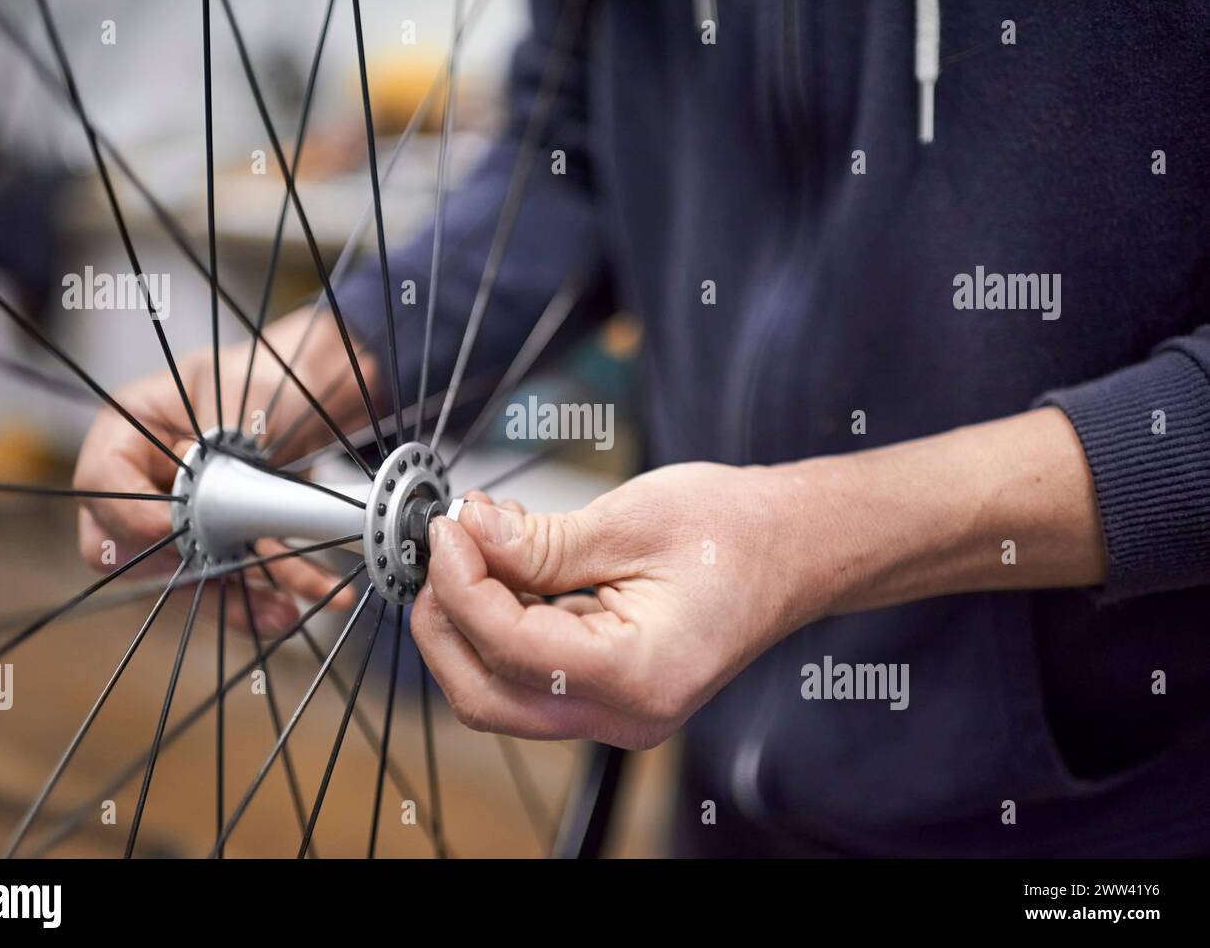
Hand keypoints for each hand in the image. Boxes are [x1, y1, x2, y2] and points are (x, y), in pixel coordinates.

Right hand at [72, 309, 377, 632]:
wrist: (316, 395)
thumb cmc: (269, 376)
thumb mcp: (244, 393)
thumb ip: (224, 445)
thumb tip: (220, 499)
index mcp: (130, 431)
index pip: (101, 482)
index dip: (130, 516)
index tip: (174, 532)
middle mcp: (145, 482)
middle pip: (131, 549)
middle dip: (182, 573)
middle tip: (229, 579)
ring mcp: (181, 519)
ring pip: (187, 579)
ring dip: (236, 601)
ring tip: (283, 614)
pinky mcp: (222, 544)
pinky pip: (234, 583)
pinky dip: (268, 596)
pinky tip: (303, 603)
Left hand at [412, 464, 818, 748]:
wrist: (795, 550)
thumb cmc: (736, 532)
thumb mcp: (631, 521)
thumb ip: (540, 541)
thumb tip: (467, 532)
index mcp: (639, 676)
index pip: (509, 647)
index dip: (461, 584)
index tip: (446, 528)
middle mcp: (625, 715)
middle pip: (487, 697)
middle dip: (446, 622)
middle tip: (441, 548)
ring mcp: (617, 714)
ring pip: (500, 693)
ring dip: (469, 622)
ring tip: (475, 544)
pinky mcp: (609, 695)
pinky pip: (530, 676)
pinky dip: (501, 624)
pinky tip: (506, 566)